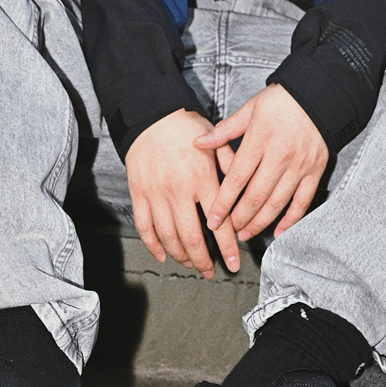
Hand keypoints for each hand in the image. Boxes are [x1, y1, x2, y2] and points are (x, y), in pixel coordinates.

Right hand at [125, 110, 241, 278]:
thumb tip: (246, 190)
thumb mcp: (215, 143)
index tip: (234, 262)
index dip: (228, 247)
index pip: (218, 221)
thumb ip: (231, 167)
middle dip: (203, 260)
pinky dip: (153, 245)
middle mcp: (178, 189)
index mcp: (201, 177)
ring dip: (181, 256)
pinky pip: (144, 227)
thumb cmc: (185, 127)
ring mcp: (156, 193)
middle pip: (191, 237)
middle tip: (211, 271)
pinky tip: (163, 254)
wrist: (151, 115)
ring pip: (168, 236)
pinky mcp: (138, 193)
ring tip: (191, 263)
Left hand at [197, 85, 328, 242]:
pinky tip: (278, 232)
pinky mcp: (315, 171)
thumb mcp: (249, 109)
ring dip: (259, 223)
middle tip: (227, 231)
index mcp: (259, 139)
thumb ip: (225, 130)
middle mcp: (280, 156)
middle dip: (239, 218)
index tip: (213, 220)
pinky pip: (302, 202)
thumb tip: (198, 142)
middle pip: (255, 196)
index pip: (237, 179)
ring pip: (277, 203)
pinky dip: (290, 220)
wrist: (317, 94)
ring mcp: (299, 166)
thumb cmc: (280, 101)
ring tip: (245, 234)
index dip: (223, 203)